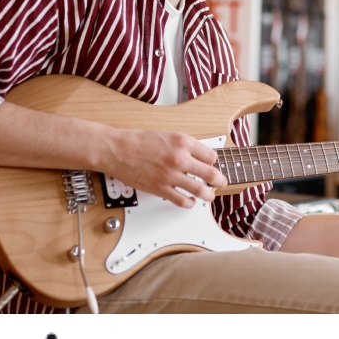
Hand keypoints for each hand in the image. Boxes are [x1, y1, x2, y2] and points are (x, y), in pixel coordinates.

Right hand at [100, 128, 226, 207]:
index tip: (211, 165)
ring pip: (201, 190)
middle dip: (220, 181)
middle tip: (221, 183)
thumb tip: (198, 156)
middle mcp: (180, 158)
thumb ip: (184, 146)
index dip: (213, 162)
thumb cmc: (138, 141)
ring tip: (209, 196)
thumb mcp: (167, 135)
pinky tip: (189, 201)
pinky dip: (189, 203)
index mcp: (183, 142)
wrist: (117, 150)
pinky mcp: (161, 189)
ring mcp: (171, 175)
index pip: (211, 156)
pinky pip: (183, 201)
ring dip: (208, 195)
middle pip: (212, 174)